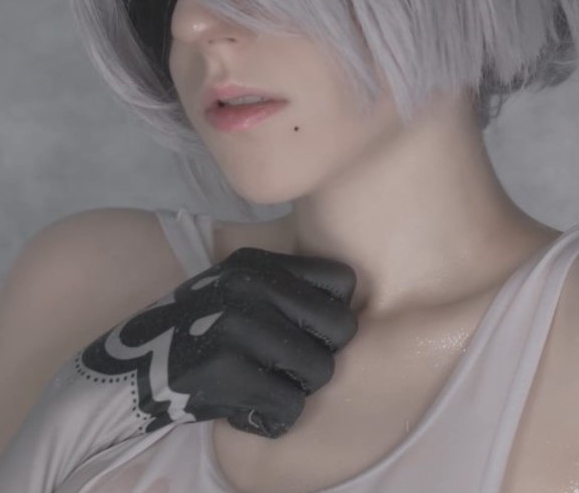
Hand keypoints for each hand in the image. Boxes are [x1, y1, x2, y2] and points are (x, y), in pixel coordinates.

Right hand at [78, 246, 358, 438]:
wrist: (124, 374)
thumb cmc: (196, 336)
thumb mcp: (238, 294)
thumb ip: (286, 293)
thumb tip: (350, 313)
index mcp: (258, 263)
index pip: (342, 282)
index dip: (332, 315)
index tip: (307, 334)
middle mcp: (249, 284)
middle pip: (340, 329)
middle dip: (320, 358)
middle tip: (286, 370)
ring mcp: (234, 323)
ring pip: (319, 371)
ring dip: (294, 391)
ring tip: (260, 389)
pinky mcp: (220, 369)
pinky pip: (287, 407)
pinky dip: (271, 419)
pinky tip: (243, 411)